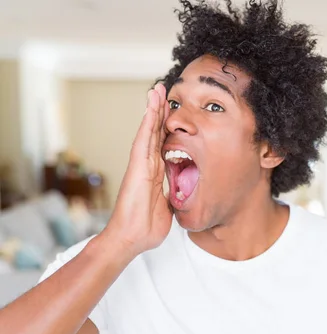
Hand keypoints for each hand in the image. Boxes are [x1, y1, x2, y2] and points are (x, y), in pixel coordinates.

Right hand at [102, 83, 172, 257]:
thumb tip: (183, 193)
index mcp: (155, 172)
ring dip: (153, 109)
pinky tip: (152, 107)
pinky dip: (148, 122)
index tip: (174, 111)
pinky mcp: (137, 167)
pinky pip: (144, 140)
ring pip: (148, 131)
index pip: (163, 143)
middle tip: (164, 90)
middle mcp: (147, 165)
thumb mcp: (168, 207)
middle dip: (160, 111)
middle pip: (155, 132)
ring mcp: (140, 165)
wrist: (130, 239)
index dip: (167, 126)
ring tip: (156, 89)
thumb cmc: (146, 227)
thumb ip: (173, 195)